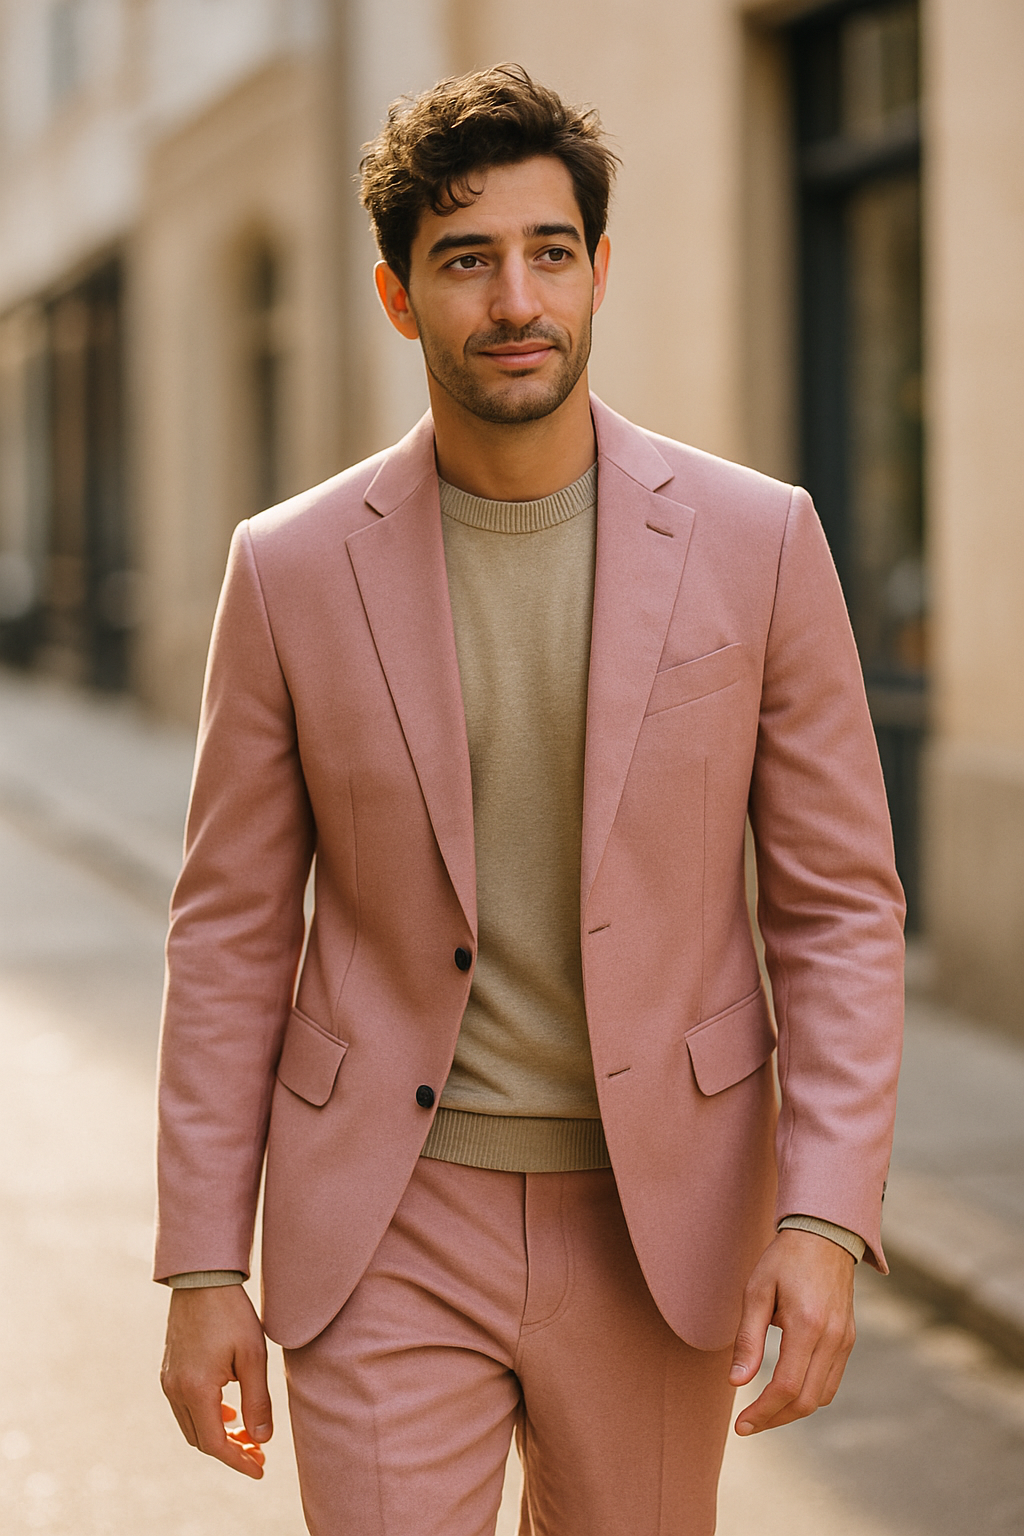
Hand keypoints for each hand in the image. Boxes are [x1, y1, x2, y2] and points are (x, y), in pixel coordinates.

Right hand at [161, 1284, 272, 1477]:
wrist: (202, 1278)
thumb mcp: (253, 1356)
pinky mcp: (169, 1370)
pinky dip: (206, 1417)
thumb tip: (263, 1440)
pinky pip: (184, 1407)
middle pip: (200, 1439)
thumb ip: (257, 1401)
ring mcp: (168, 1380)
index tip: (261, 1469)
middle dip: (230, 1451)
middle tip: (259, 1452)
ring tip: (248, 1435)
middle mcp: (175, 1389)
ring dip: (218, 1435)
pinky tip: (228, 1412)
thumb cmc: (232, 1313)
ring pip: (191, 1425)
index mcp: (195, 1389)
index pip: (215, 1443)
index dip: (238, 1461)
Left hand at [729, 1228, 855, 1434]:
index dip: (762, 1412)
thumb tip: (736, 1382)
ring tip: (764, 1411)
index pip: (785, 1386)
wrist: (823, 1235)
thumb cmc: (784, 1260)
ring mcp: (845, 1341)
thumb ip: (748, 1339)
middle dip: (775, 1419)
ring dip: (792, 1411)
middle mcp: (832, 1338)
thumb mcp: (757, 1291)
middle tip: (748, 1425)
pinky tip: (787, 1391)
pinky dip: (809, 1394)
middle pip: (806, 1401)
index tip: (740, 1425)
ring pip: (822, 1396)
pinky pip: (831, 1381)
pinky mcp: (849, 1339)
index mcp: (808, 1325)